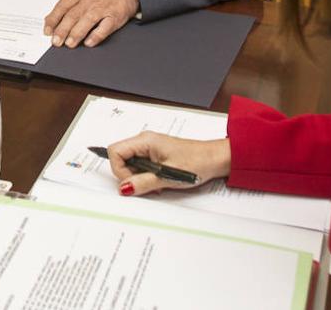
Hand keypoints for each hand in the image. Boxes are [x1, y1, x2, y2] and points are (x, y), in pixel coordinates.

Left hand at [43, 0, 138, 47]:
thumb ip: (68, 5)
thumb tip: (50, 21)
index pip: (63, 6)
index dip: (53, 19)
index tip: (47, 31)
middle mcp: (90, 0)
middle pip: (73, 15)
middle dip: (63, 30)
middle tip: (56, 42)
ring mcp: (103, 8)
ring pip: (88, 21)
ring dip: (77, 33)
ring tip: (69, 44)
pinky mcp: (115, 16)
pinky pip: (105, 27)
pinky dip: (96, 36)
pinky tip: (89, 43)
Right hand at [107, 133, 230, 195]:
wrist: (215, 159)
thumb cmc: (197, 161)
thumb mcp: (167, 176)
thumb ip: (143, 182)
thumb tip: (124, 188)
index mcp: (145, 140)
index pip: (115, 152)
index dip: (120, 170)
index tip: (133, 183)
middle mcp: (144, 141)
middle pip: (121, 159)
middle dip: (131, 176)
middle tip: (149, 184)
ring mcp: (150, 148)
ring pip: (131, 164)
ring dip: (140, 177)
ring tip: (158, 182)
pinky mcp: (155, 154)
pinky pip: (141, 166)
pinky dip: (147, 176)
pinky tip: (160, 180)